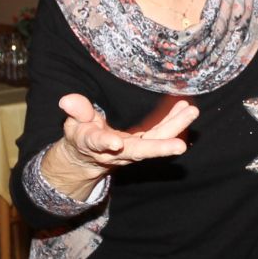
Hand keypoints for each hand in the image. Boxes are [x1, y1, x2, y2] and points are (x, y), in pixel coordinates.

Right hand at [43, 94, 199, 198]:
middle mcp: (117, 151)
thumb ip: (76, 112)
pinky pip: (161, 134)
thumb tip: (67, 100)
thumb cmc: (81, 135)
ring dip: (174, 128)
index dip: (105, 143)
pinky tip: (186, 109)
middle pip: (139, 150)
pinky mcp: (144, 144)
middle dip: (159, 147)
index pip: (98, 143)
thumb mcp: (73, 124)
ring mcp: (132, 150)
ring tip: (190, 112)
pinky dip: (174, 123)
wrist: (88, 158)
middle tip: (179, 145)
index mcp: (94, 144)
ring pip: (155, 141)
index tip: (115, 143)